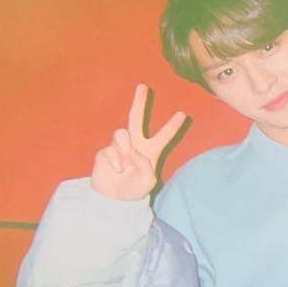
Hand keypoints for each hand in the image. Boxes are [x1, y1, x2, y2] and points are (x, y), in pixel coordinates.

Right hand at [91, 84, 186, 200]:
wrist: (114, 199)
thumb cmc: (134, 189)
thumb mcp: (148, 182)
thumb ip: (146, 166)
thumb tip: (134, 151)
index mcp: (150, 151)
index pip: (163, 136)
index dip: (172, 126)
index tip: (182, 114)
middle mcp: (135, 145)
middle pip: (136, 118)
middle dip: (139, 102)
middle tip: (143, 86)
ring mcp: (119, 147)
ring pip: (121, 133)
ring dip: (124, 147)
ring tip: (125, 164)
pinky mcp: (105, 152)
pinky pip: (110, 149)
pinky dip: (115, 161)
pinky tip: (117, 171)